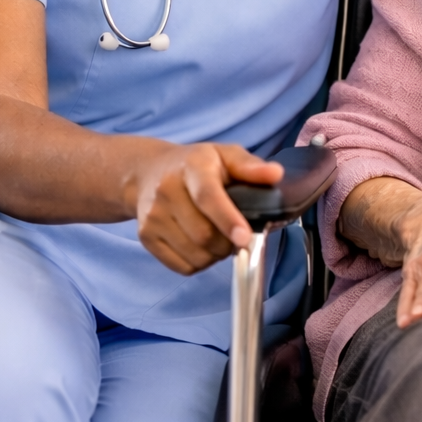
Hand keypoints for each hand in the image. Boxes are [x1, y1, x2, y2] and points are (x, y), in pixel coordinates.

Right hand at [126, 142, 282, 274]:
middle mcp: (166, 190)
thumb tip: (275, 174)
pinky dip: (199, 263)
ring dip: (215, 255)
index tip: (245, 238)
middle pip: (203, 234)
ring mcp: (152, 216)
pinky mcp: (146, 237)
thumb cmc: (196, 165)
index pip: (208, 197)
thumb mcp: (225, 155)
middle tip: (237, 235)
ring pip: (195, 254)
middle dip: (228, 243)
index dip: (228, 220)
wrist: (148, 173)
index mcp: (192, 167)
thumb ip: (250, 167)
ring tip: (219, 238)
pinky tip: (201, 246)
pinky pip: (182, 266)